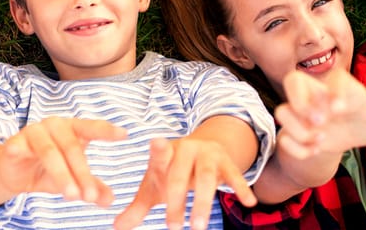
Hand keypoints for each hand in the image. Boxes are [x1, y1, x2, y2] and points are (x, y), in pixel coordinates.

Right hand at [0, 117, 126, 205]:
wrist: (15, 172)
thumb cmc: (49, 169)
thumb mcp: (73, 179)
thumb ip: (92, 186)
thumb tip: (109, 200)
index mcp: (72, 129)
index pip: (91, 128)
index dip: (106, 131)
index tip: (124, 135)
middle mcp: (54, 126)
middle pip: (72, 148)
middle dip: (83, 174)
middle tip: (90, 196)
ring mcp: (33, 132)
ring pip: (50, 152)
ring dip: (62, 175)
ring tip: (73, 196)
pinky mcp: (14, 143)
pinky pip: (17, 147)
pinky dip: (18, 149)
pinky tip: (16, 152)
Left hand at [113, 138, 255, 229]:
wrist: (205, 148)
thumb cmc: (173, 172)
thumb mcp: (155, 186)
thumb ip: (137, 207)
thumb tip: (116, 227)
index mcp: (165, 154)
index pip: (160, 153)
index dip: (159, 149)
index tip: (157, 143)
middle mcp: (186, 150)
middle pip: (179, 176)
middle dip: (177, 202)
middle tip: (174, 228)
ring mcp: (208, 155)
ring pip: (205, 178)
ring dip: (202, 203)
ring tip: (199, 227)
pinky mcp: (226, 163)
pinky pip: (235, 176)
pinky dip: (242, 188)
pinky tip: (250, 203)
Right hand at [274, 67, 365, 158]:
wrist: (344, 136)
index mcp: (341, 88)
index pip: (333, 80)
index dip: (335, 92)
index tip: (342, 107)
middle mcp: (316, 96)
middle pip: (293, 83)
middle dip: (303, 102)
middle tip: (321, 121)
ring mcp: (300, 115)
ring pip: (283, 112)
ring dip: (298, 128)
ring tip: (319, 141)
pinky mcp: (293, 134)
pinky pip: (285, 140)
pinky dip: (296, 148)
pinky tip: (313, 152)